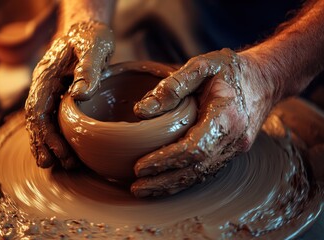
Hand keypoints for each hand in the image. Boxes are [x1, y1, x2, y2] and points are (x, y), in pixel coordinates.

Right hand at [25, 21, 113, 168]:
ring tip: (58, 165)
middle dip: (46, 143)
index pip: (39, 108)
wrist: (88, 32)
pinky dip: (55, 136)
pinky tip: (62, 151)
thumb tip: (80, 94)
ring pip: (43, 122)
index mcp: (47, 74)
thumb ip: (88, 68)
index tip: (58, 152)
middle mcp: (44, 85)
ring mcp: (51, 92)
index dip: (45, 133)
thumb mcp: (93, 46)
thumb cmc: (91, 38)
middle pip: (38, 119)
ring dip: (48, 144)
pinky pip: (53, 119)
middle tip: (59, 164)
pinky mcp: (60, 97)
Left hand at [131, 48, 276, 196]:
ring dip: (172, 185)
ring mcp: (236, 148)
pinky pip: (207, 170)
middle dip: (164, 181)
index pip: (193, 148)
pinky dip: (185, 179)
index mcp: (227, 115)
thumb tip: (142, 110)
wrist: (266, 79)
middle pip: (196, 168)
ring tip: (145, 190)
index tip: (140, 167)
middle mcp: (235, 138)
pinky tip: (166, 183)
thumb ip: (173, 86)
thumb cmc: (232, 70)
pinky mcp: (233, 151)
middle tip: (136, 188)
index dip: (165, 160)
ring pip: (201, 174)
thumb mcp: (203, 65)